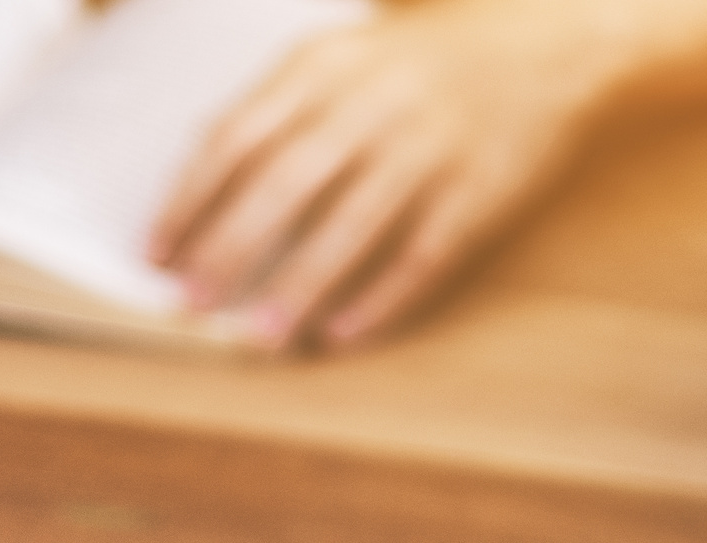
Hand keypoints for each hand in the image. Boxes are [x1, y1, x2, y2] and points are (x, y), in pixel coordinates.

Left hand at [150, 0, 706, 350]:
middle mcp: (372, 102)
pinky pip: (422, 253)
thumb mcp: (345, 56)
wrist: (549, 42)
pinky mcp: (480, 191)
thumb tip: (201, 180)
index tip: (157, 252)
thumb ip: (280, 108)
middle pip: (284, 184)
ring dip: (298, 286)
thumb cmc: (426, 62)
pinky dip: (380, 297)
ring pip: (350, 225)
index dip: (190, 199)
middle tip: (189, 305)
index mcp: (325, 64)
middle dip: (229, 249)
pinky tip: (342, 334)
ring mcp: (429, 147)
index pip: (237, 134)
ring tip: (258, 337)